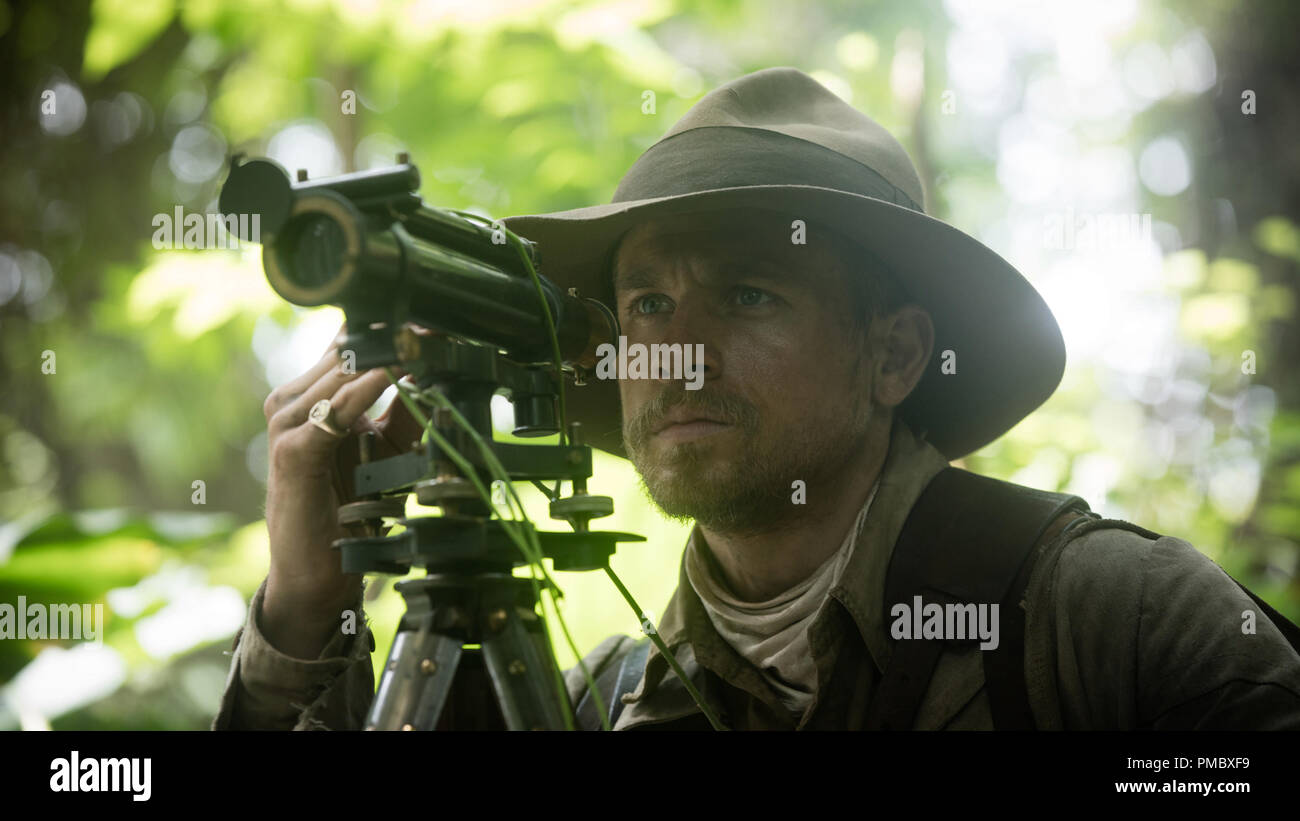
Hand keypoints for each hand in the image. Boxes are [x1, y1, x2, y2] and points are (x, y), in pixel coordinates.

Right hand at [258, 320, 424, 658]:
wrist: (319, 572)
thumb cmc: (351, 509)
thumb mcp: (387, 448)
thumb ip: (407, 408)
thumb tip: (438, 366)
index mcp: (312, 395)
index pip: (347, 344)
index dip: (389, 327)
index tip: (434, 313)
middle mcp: (293, 402)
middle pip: (344, 352)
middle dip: (393, 337)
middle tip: (437, 318)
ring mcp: (286, 425)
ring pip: (338, 374)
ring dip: (384, 356)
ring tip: (421, 337)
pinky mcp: (290, 453)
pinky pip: (333, 412)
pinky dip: (363, 391)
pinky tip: (391, 374)